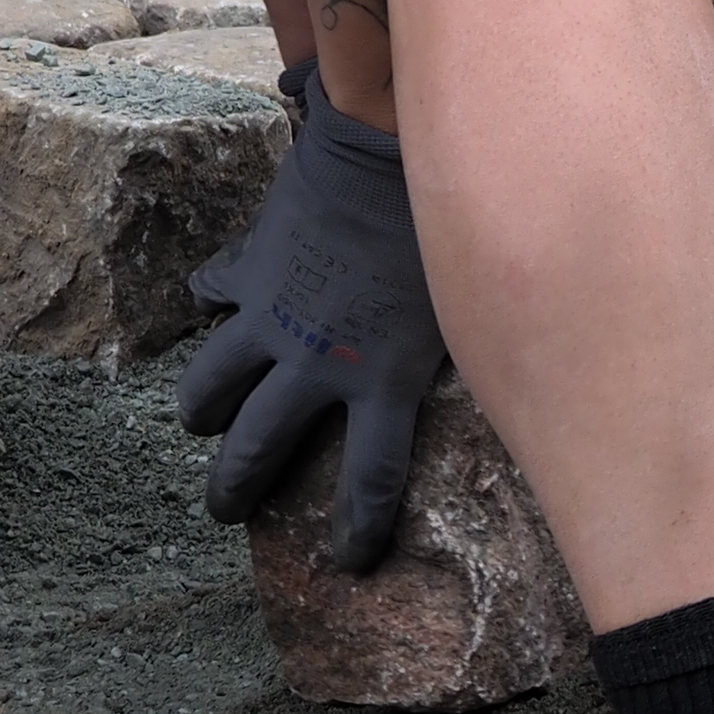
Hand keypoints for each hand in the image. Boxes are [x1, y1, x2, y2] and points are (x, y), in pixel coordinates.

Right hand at [173, 92, 441, 572]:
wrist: (390, 151)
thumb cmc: (449, 226)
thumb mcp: (466, 307)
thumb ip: (456, 353)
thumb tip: (514, 380)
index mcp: (381, 381)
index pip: (371, 480)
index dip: (357, 530)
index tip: (346, 562)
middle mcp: (317, 364)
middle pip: (259, 449)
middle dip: (235, 488)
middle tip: (223, 508)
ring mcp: (273, 319)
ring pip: (213, 385)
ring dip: (203, 407)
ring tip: (199, 419)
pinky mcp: (250, 271)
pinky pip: (214, 292)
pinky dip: (211, 298)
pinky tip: (211, 302)